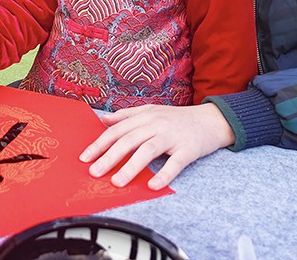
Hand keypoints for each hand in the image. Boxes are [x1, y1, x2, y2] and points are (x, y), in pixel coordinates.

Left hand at [79, 102, 234, 189]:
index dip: (100, 144)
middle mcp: (156, 124)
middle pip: (129, 140)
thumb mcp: (152, 111)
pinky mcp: (188, 149)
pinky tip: (152, 186)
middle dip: (109, 157)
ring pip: (148, 150)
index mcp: (146, 116)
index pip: (117, 130)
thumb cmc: (178, 119)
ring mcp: (172, 136)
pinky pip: (175, 163)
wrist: (211, 120)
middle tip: (94, 172)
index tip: (85, 157)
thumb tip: (104, 119)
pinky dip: (163, 175)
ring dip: (131, 167)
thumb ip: (128, 115)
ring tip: (117, 181)